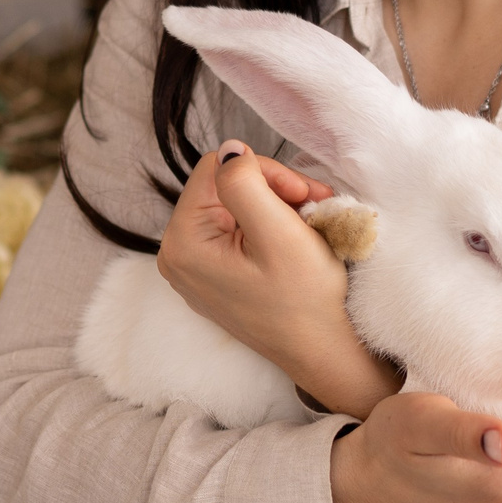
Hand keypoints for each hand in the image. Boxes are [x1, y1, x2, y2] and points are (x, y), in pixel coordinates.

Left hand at [154, 142, 400, 418]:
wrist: (324, 352)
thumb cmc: (305, 300)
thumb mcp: (278, 232)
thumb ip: (246, 182)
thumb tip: (230, 149)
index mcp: (182, 242)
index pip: (218, 168)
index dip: (267, 172)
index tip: (305, 196)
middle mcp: (177, 255)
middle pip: (224, 186)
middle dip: (274, 189)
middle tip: (314, 206)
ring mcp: (195, 268)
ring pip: (236, 205)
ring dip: (277, 205)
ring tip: (309, 225)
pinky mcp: (215, 275)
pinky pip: (238, 230)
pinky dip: (271, 226)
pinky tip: (296, 241)